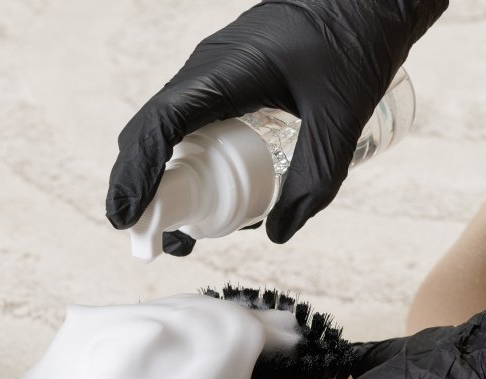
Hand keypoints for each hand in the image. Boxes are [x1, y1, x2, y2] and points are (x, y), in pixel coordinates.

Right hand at [106, 0, 447, 252]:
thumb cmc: (358, 36)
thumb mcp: (342, 114)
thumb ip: (317, 176)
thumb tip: (280, 232)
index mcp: (222, 73)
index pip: (158, 127)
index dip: (135, 176)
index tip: (127, 219)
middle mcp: (204, 71)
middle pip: (148, 133)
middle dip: (138, 186)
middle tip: (146, 236)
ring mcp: (211, 74)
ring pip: (164, 129)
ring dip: (160, 176)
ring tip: (178, 226)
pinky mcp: (225, 79)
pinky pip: (189, 122)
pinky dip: (184, 160)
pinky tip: (208, 189)